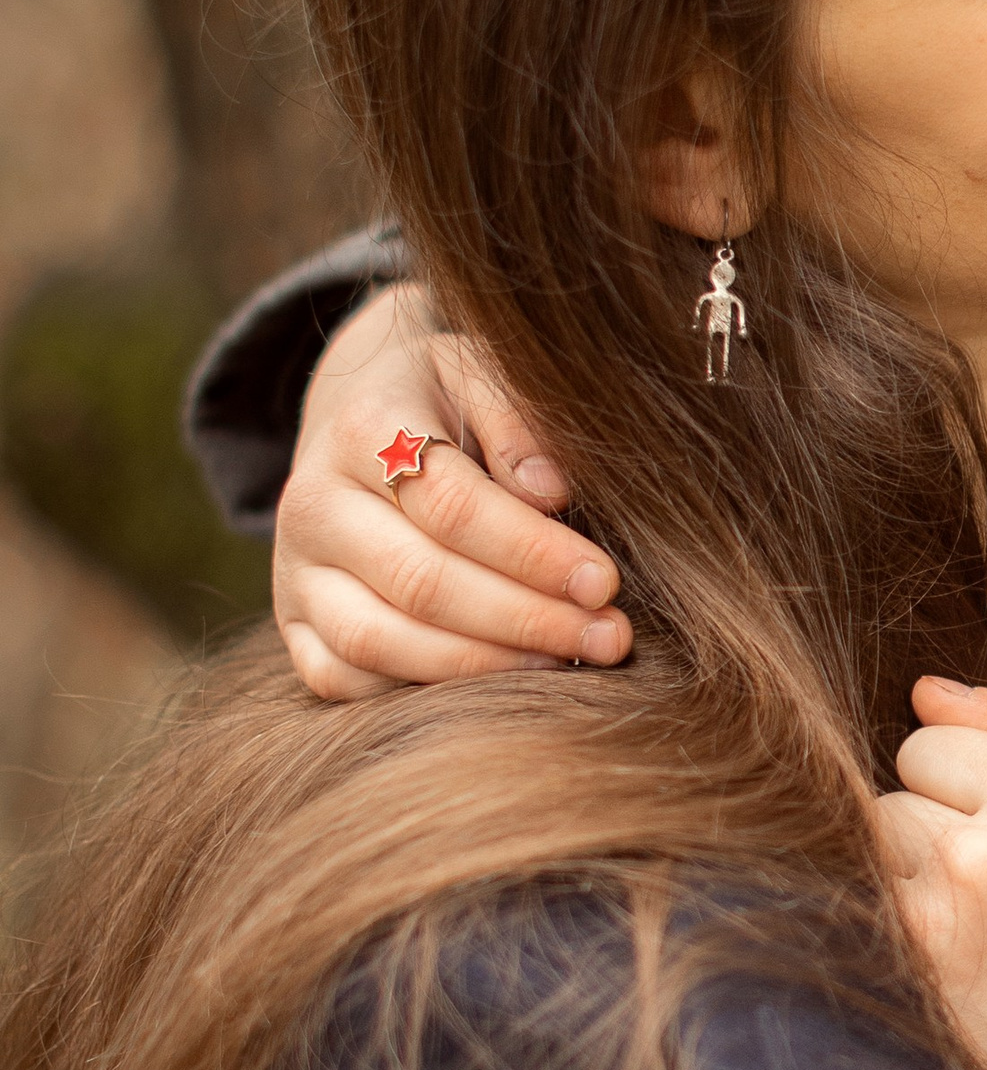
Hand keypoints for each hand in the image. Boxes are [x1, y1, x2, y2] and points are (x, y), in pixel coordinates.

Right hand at [272, 283, 631, 697]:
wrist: (358, 418)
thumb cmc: (445, 402)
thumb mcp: (485, 375)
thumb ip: (519, 423)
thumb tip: (550, 493)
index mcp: (362, 429)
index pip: (452, 507)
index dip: (533, 552)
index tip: (605, 582)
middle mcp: (312, 504)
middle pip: (421, 582)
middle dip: (526, 620)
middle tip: (609, 639)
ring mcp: (296, 572)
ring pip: (379, 641)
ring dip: (483, 667)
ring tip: (566, 667)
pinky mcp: (294, 625)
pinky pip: (343, 680)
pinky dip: (420, 694)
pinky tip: (498, 687)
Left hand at [877, 680, 986, 1069]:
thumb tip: (925, 688)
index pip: (932, 739)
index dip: (966, 785)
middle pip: (893, 790)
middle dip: (930, 827)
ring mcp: (938, 913)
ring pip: (870, 845)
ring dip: (905, 874)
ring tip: (970, 923)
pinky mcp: (906, 969)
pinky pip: (858, 902)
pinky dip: (893, 921)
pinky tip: (945, 955)